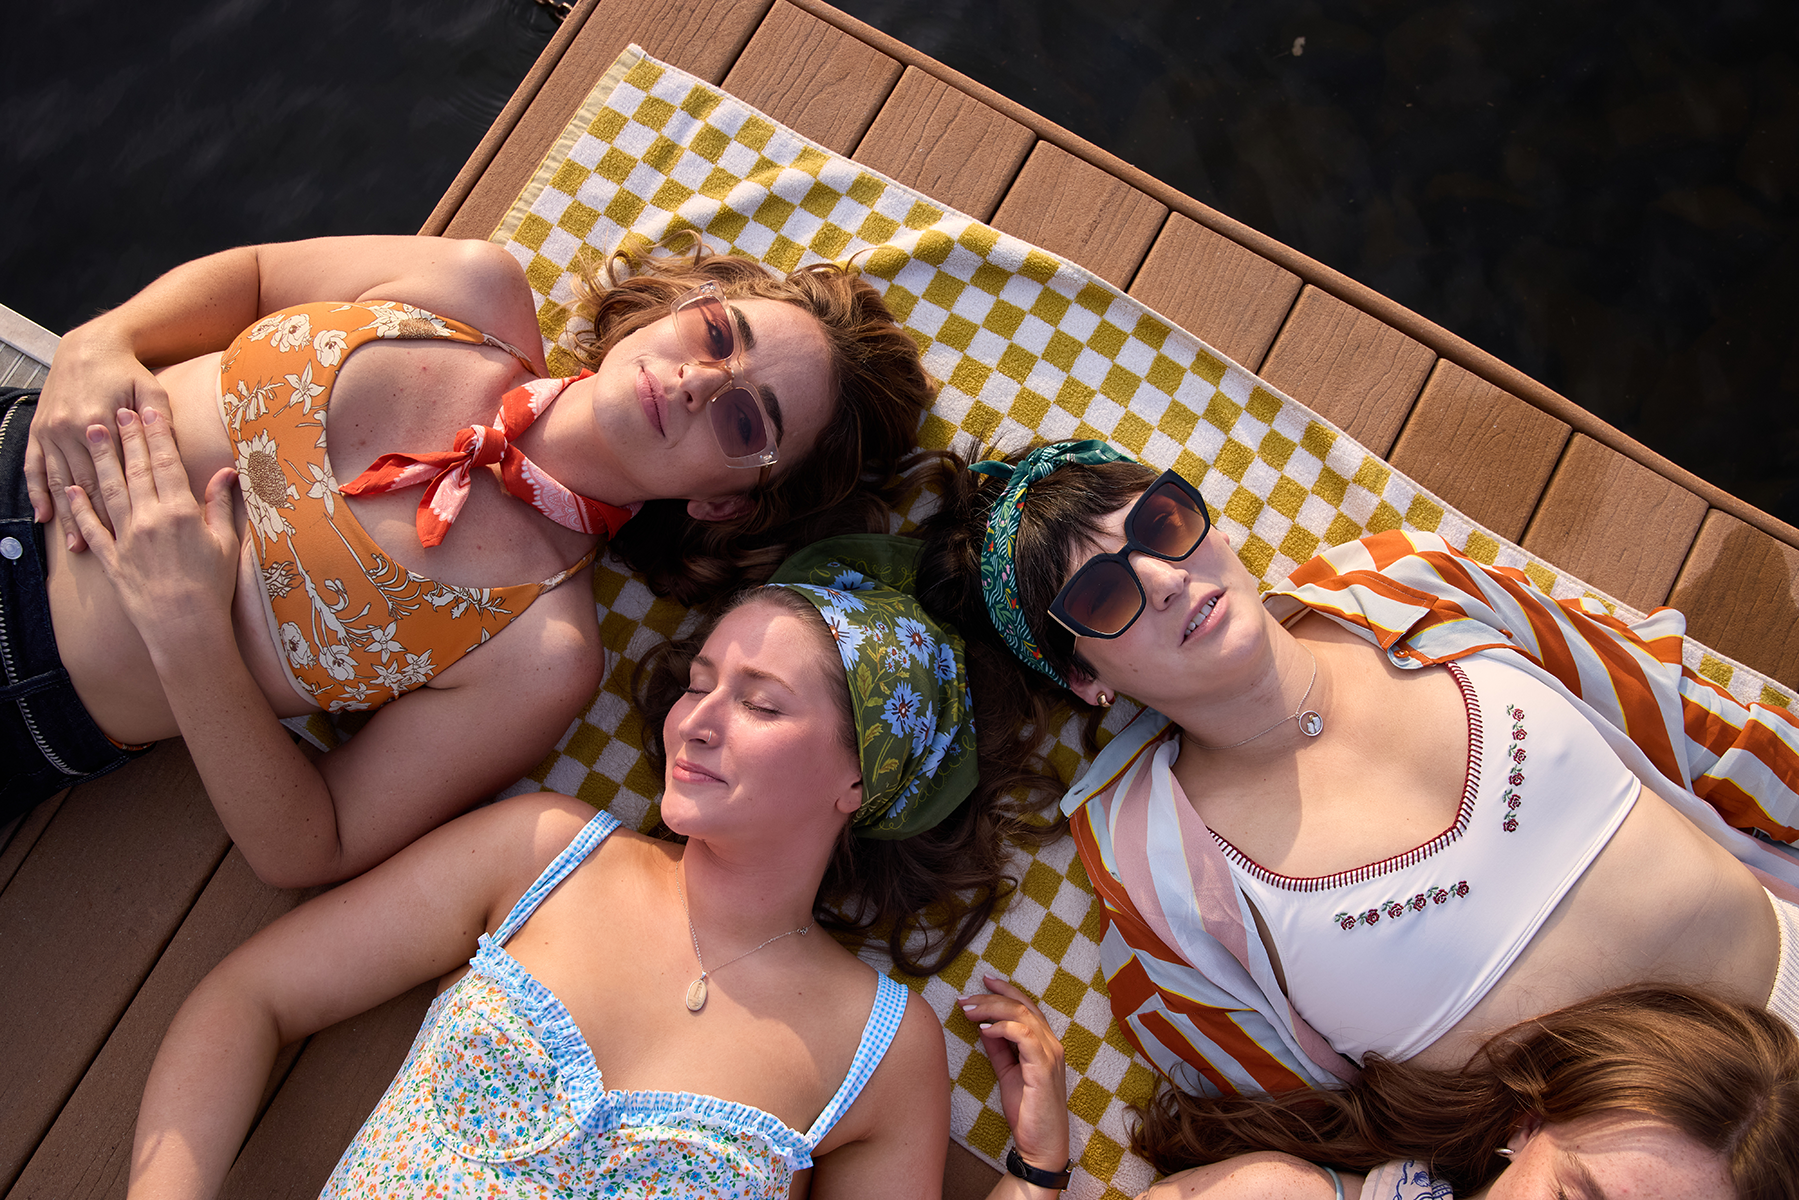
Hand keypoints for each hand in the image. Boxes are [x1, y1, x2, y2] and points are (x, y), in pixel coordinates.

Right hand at [29, 325, 171, 549]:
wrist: (88, 347)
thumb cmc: (126, 371)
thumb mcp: (151, 390)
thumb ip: (163, 420)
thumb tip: (179, 449)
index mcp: (103, 421)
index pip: (116, 473)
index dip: (125, 506)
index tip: (137, 534)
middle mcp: (73, 429)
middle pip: (88, 484)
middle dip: (96, 522)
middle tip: (105, 554)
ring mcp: (52, 431)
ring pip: (61, 481)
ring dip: (67, 515)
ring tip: (74, 546)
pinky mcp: (40, 431)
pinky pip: (36, 467)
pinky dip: (38, 492)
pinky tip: (44, 515)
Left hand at [66, 407, 238, 644]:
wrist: (185, 628)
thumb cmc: (213, 588)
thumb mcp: (226, 543)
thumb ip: (221, 505)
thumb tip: (227, 473)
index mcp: (180, 512)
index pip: (166, 463)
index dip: (156, 435)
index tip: (149, 411)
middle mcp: (149, 519)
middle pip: (135, 469)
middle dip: (126, 438)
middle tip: (117, 411)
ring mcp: (126, 538)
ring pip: (109, 490)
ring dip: (100, 460)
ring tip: (92, 434)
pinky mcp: (111, 558)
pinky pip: (92, 527)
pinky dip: (80, 507)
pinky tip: (73, 488)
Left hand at [961, 975, 1070, 1180]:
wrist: (1041, 1146)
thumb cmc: (1027, 1111)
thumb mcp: (1008, 1073)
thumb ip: (999, 1049)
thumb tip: (983, 1026)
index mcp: (1045, 1044)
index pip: (1027, 1007)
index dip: (1006, 990)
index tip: (984, 980)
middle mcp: (1052, 1045)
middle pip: (1023, 1006)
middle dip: (991, 997)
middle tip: (964, 998)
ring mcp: (1050, 1055)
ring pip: (1023, 1015)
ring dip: (992, 1008)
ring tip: (968, 1010)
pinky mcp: (1044, 1069)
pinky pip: (1024, 1036)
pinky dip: (1003, 1027)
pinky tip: (985, 1029)